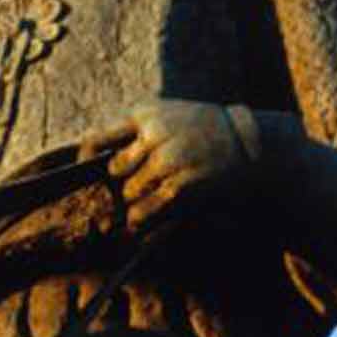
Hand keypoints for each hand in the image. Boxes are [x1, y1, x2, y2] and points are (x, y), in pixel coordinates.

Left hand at [88, 99, 249, 230]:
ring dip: (135, 202)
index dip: (88, 158)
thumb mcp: (167, 115)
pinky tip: (144, 222)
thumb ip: (135, 133)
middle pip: (114, 170)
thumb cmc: (202, 130)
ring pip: (129, 193)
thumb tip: (96, 159)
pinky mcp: (180, 186)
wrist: (248, 143)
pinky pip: (145, 211)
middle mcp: (153, 134)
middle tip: (129, 191)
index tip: (88, 170)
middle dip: (119, 183)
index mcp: (145, 114)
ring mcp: (167, 160)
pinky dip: (141, 220)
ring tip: (149, 202)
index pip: (99, 138)